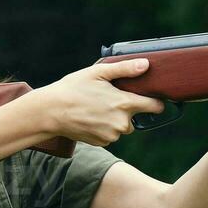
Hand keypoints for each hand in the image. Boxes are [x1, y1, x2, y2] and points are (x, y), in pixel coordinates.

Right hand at [35, 58, 168, 145]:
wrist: (51, 112)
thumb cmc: (73, 88)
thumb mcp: (98, 72)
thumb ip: (125, 69)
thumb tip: (146, 65)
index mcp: (125, 104)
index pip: (155, 107)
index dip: (156, 102)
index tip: (154, 99)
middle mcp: (122, 123)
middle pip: (136, 118)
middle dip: (127, 110)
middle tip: (108, 99)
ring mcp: (112, 135)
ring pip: (122, 128)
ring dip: (115, 120)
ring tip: (96, 108)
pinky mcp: (102, 142)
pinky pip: (110, 135)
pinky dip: (104, 128)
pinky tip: (91, 119)